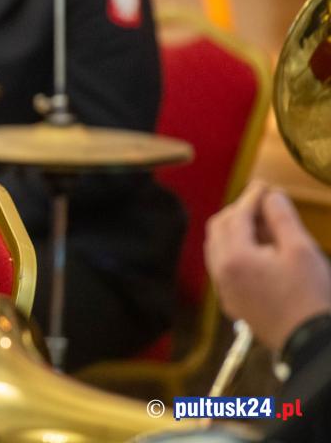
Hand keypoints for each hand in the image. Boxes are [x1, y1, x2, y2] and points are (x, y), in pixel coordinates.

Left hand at [205, 182, 330, 350]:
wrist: (309, 343)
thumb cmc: (309, 296)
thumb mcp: (301, 250)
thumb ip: (281, 218)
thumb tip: (271, 195)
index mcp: (234, 256)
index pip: (236, 215)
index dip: (251, 197)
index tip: (265, 185)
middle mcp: (220, 272)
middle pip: (218, 228)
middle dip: (237, 211)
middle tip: (263, 204)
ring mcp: (223, 289)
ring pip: (217, 247)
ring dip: (234, 230)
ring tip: (262, 225)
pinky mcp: (232, 302)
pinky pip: (223, 266)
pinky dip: (234, 250)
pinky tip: (258, 251)